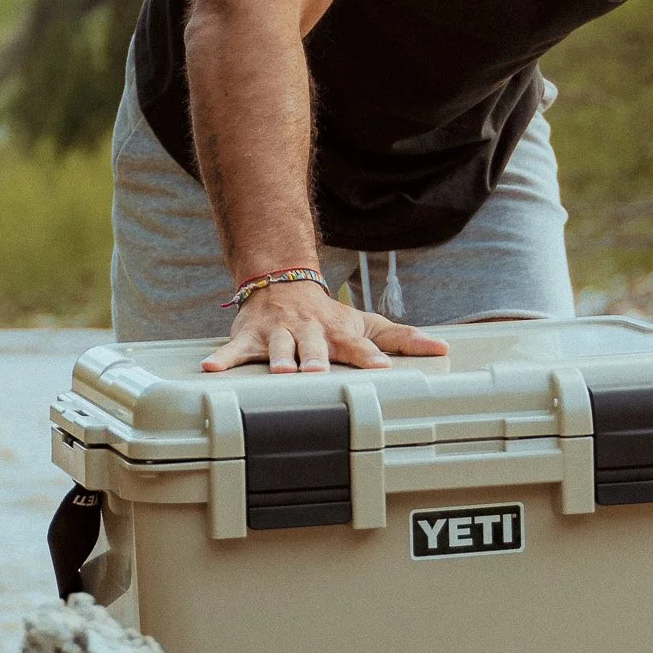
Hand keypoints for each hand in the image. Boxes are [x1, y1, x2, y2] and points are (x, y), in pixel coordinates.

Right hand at [203, 277, 449, 373]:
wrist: (282, 281)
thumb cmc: (328, 315)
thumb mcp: (365, 323)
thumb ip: (401, 338)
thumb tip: (441, 349)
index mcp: (337, 331)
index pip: (357, 343)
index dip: (369, 355)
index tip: (382, 367)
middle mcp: (309, 331)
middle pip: (314, 345)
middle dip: (315, 358)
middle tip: (318, 371)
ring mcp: (278, 333)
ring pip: (278, 346)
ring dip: (278, 357)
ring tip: (277, 370)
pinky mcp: (250, 336)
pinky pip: (234, 349)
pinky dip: (223, 358)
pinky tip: (211, 368)